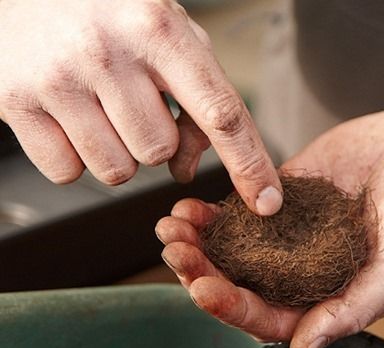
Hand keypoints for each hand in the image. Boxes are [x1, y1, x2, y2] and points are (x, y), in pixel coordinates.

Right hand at [0, 0, 281, 214]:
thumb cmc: (110, 14)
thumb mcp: (168, 35)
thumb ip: (198, 96)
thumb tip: (188, 169)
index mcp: (158, 29)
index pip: (220, 112)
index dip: (249, 163)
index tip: (267, 201)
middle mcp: (107, 53)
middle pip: (159, 152)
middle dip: (155, 139)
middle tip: (134, 103)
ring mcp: (57, 80)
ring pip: (117, 172)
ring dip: (118, 152)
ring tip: (101, 107)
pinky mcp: (14, 103)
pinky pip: (68, 173)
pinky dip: (77, 156)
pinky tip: (70, 117)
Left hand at [156, 105, 383, 347]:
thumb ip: (355, 308)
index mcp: (330, 297)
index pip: (272, 317)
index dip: (235, 308)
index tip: (203, 287)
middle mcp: (304, 271)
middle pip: (241, 285)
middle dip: (203, 273)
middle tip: (175, 252)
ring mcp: (289, 235)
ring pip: (233, 252)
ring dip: (198, 245)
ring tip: (171, 228)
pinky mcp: (280, 199)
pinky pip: (239, 213)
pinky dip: (212, 214)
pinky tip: (189, 207)